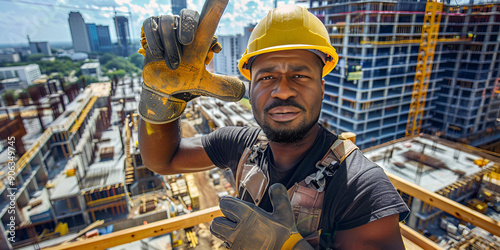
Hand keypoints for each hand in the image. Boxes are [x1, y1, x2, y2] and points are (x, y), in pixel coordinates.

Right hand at [137, 0, 244, 123]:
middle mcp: (184, 28)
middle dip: (187, 27)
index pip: (210, 16)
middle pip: (189, 15)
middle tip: (188, 43)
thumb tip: (241, 91)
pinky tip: (157, 55)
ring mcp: (167, 26)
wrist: (163, 90)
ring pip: (167, 21)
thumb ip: (221, 85)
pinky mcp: (151, 28)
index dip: (216, 5)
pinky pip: (151, 23)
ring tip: (172, 63)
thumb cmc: (186, 83)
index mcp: (200, 36)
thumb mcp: (205, 84)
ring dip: (170, 44)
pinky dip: (154, 40)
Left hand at [210, 183, 312, 248]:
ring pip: (217, 232)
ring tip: (233, 225)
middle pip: (216, 220)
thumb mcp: (285, 215)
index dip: (228, 201)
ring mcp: (235, 243)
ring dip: (222, 227)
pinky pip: (225, 243)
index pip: (224, 204)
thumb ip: (280, 197)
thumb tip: (275, 186)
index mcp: (247, 216)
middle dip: (223, 216)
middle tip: (233, 215)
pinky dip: (228, 238)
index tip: (234, 202)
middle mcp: (237, 230)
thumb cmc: (283, 235)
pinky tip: (240, 236)